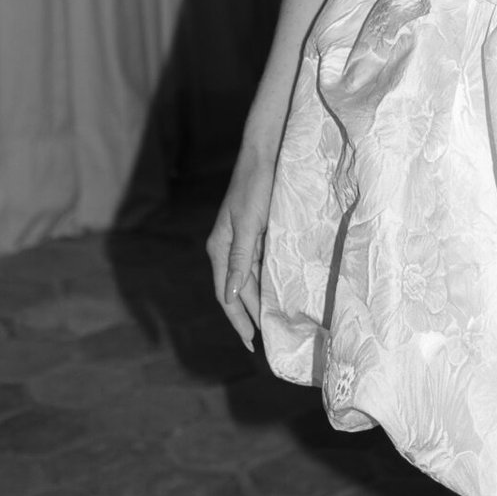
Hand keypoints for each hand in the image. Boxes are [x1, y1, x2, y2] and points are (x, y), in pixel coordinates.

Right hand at [206, 145, 275, 350]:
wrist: (264, 154)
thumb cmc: (255, 187)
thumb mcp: (249, 224)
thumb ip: (241, 259)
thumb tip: (233, 296)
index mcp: (219, 248)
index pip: (227, 295)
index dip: (238, 319)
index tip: (250, 341)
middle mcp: (226, 248)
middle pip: (236, 291)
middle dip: (247, 315)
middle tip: (262, 340)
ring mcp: (240, 239)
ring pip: (248, 279)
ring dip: (258, 300)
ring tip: (272, 322)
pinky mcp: (254, 231)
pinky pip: (258, 264)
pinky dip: (265, 280)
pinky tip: (276, 291)